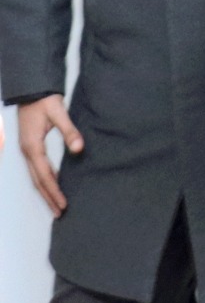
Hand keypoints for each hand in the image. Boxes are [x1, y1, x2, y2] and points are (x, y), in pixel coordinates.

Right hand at [17, 94, 82, 216]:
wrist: (31, 90)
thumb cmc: (44, 100)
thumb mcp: (59, 113)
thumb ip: (69, 131)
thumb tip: (78, 149)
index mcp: (33, 147)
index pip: (45, 175)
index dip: (54, 191)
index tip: (64, 205)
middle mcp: (27, 152)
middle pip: (38, 181)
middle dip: (49, 197)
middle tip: (61, 212)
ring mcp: (27, 150)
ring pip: (36, 177)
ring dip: (46, 191)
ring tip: (57, 205)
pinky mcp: (30, 147)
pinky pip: (37, 169)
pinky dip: (44, 180)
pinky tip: (54, 184)